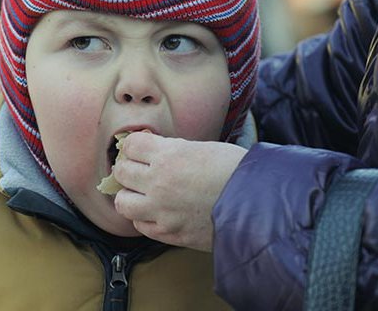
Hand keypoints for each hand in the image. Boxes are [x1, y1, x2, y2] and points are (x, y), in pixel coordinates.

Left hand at [113, 132, 245, 251]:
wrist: (256, 203)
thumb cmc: (235, 170)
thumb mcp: (203, 148)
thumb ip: (174, 150)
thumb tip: (156, 151)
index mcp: (168, 156)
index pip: (131, 145)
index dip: (135, 145)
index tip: (141, 148)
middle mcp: (159, 183)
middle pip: (121, 172)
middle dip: (129, 167)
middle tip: (140, 168)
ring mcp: (161, 211)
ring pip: (122, 202)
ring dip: (131, 195)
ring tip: (145, 192)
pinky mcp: (169, 233)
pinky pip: (140, 225)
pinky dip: (145, 217)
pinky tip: (158, 211)